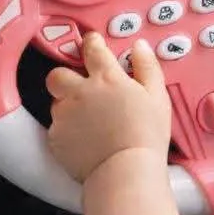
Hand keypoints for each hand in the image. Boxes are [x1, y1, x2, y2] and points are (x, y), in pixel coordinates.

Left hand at [46, 34, 170, 182]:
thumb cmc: (146, 136)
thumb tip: (140, 48)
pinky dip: (66, 133)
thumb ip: (147, 67)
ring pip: (56, 103)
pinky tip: (84, 141)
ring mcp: (64, 115)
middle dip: (65, 78)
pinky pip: (56, 129)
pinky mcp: (55, 138)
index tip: (93, 45)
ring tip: (87, 123)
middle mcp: (80, 92)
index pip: (92, 48)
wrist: (125, 171)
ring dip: (67, 107)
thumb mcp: (157, 97)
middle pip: (58, 74)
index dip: (91, 44)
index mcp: (107, 78)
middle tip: (80, 89)